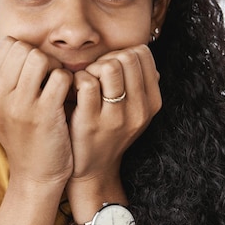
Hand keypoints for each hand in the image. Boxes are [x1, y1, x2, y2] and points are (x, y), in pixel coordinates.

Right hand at [0, 37, 73, 184]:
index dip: (26, 53)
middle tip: (49, 79)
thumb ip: (5, 78)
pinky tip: (67, 98)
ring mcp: (18, 106)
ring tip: (57, 86)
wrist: (35, 176)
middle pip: (22, 48)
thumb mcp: (1, 108)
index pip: (7, 46)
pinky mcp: (43, 114)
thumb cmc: (24, 136)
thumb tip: (20, 45)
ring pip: (40, 58)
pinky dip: (69, 82)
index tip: (34, 73)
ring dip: (55, 68)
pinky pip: (60, 76)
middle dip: (41, 58)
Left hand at [67, 44, 160, 183]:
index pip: (143, 54)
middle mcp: (139, 110)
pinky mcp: (90, 123)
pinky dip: (76, 80)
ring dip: (92, 68)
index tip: (110, 68)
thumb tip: (140, 53)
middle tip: (95, 75)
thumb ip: (140, 83)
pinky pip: (86, 83)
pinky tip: (73, 91)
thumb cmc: (109, 133)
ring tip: (86, 81)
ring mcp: (115, 118)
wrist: (93, 171)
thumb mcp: (134, 112)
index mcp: (152, 103)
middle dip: (106, 59)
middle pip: (126, 57)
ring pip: (109, 67)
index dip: (122, 53)